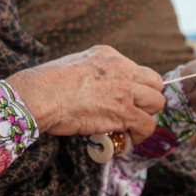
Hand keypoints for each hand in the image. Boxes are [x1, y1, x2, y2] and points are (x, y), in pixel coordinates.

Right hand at [5, 46, 164, 141]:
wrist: (38, 96)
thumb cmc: (46, 85)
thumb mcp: (75, 66)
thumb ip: (93, 74)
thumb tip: (97, 90)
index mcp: (109, 55)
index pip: (138, 70)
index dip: (136, 88)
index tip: (127, 100)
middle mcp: (121, 68)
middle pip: (155, 84)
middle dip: (146, 101)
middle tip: (132, 114)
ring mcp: (125, 89)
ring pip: (157, 103)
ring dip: (145, 117)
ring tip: (130, 128)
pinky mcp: (124, 111)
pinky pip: (147, 125)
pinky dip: (140, 135)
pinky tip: (127, 140)